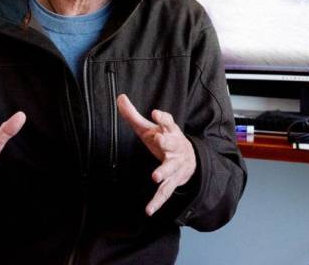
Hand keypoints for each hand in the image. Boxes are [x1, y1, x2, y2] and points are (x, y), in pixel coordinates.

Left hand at [117, 94, 196, 215]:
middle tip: (159, 140)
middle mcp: (175, 148)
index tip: (155, 114)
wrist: (190, 159)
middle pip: (171, 144)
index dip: (162, 118)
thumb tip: (119, 97)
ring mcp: (175, 166)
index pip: (168, 122)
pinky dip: (157, 202)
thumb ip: (134, 115)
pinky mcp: (172, 181)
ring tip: (155, 177)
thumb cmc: (165, 141)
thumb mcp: (151, 128)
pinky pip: (165, 192)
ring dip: (164, 172)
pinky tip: (149, 210)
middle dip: (166, 142)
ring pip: (170, 169)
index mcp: (171, 132)